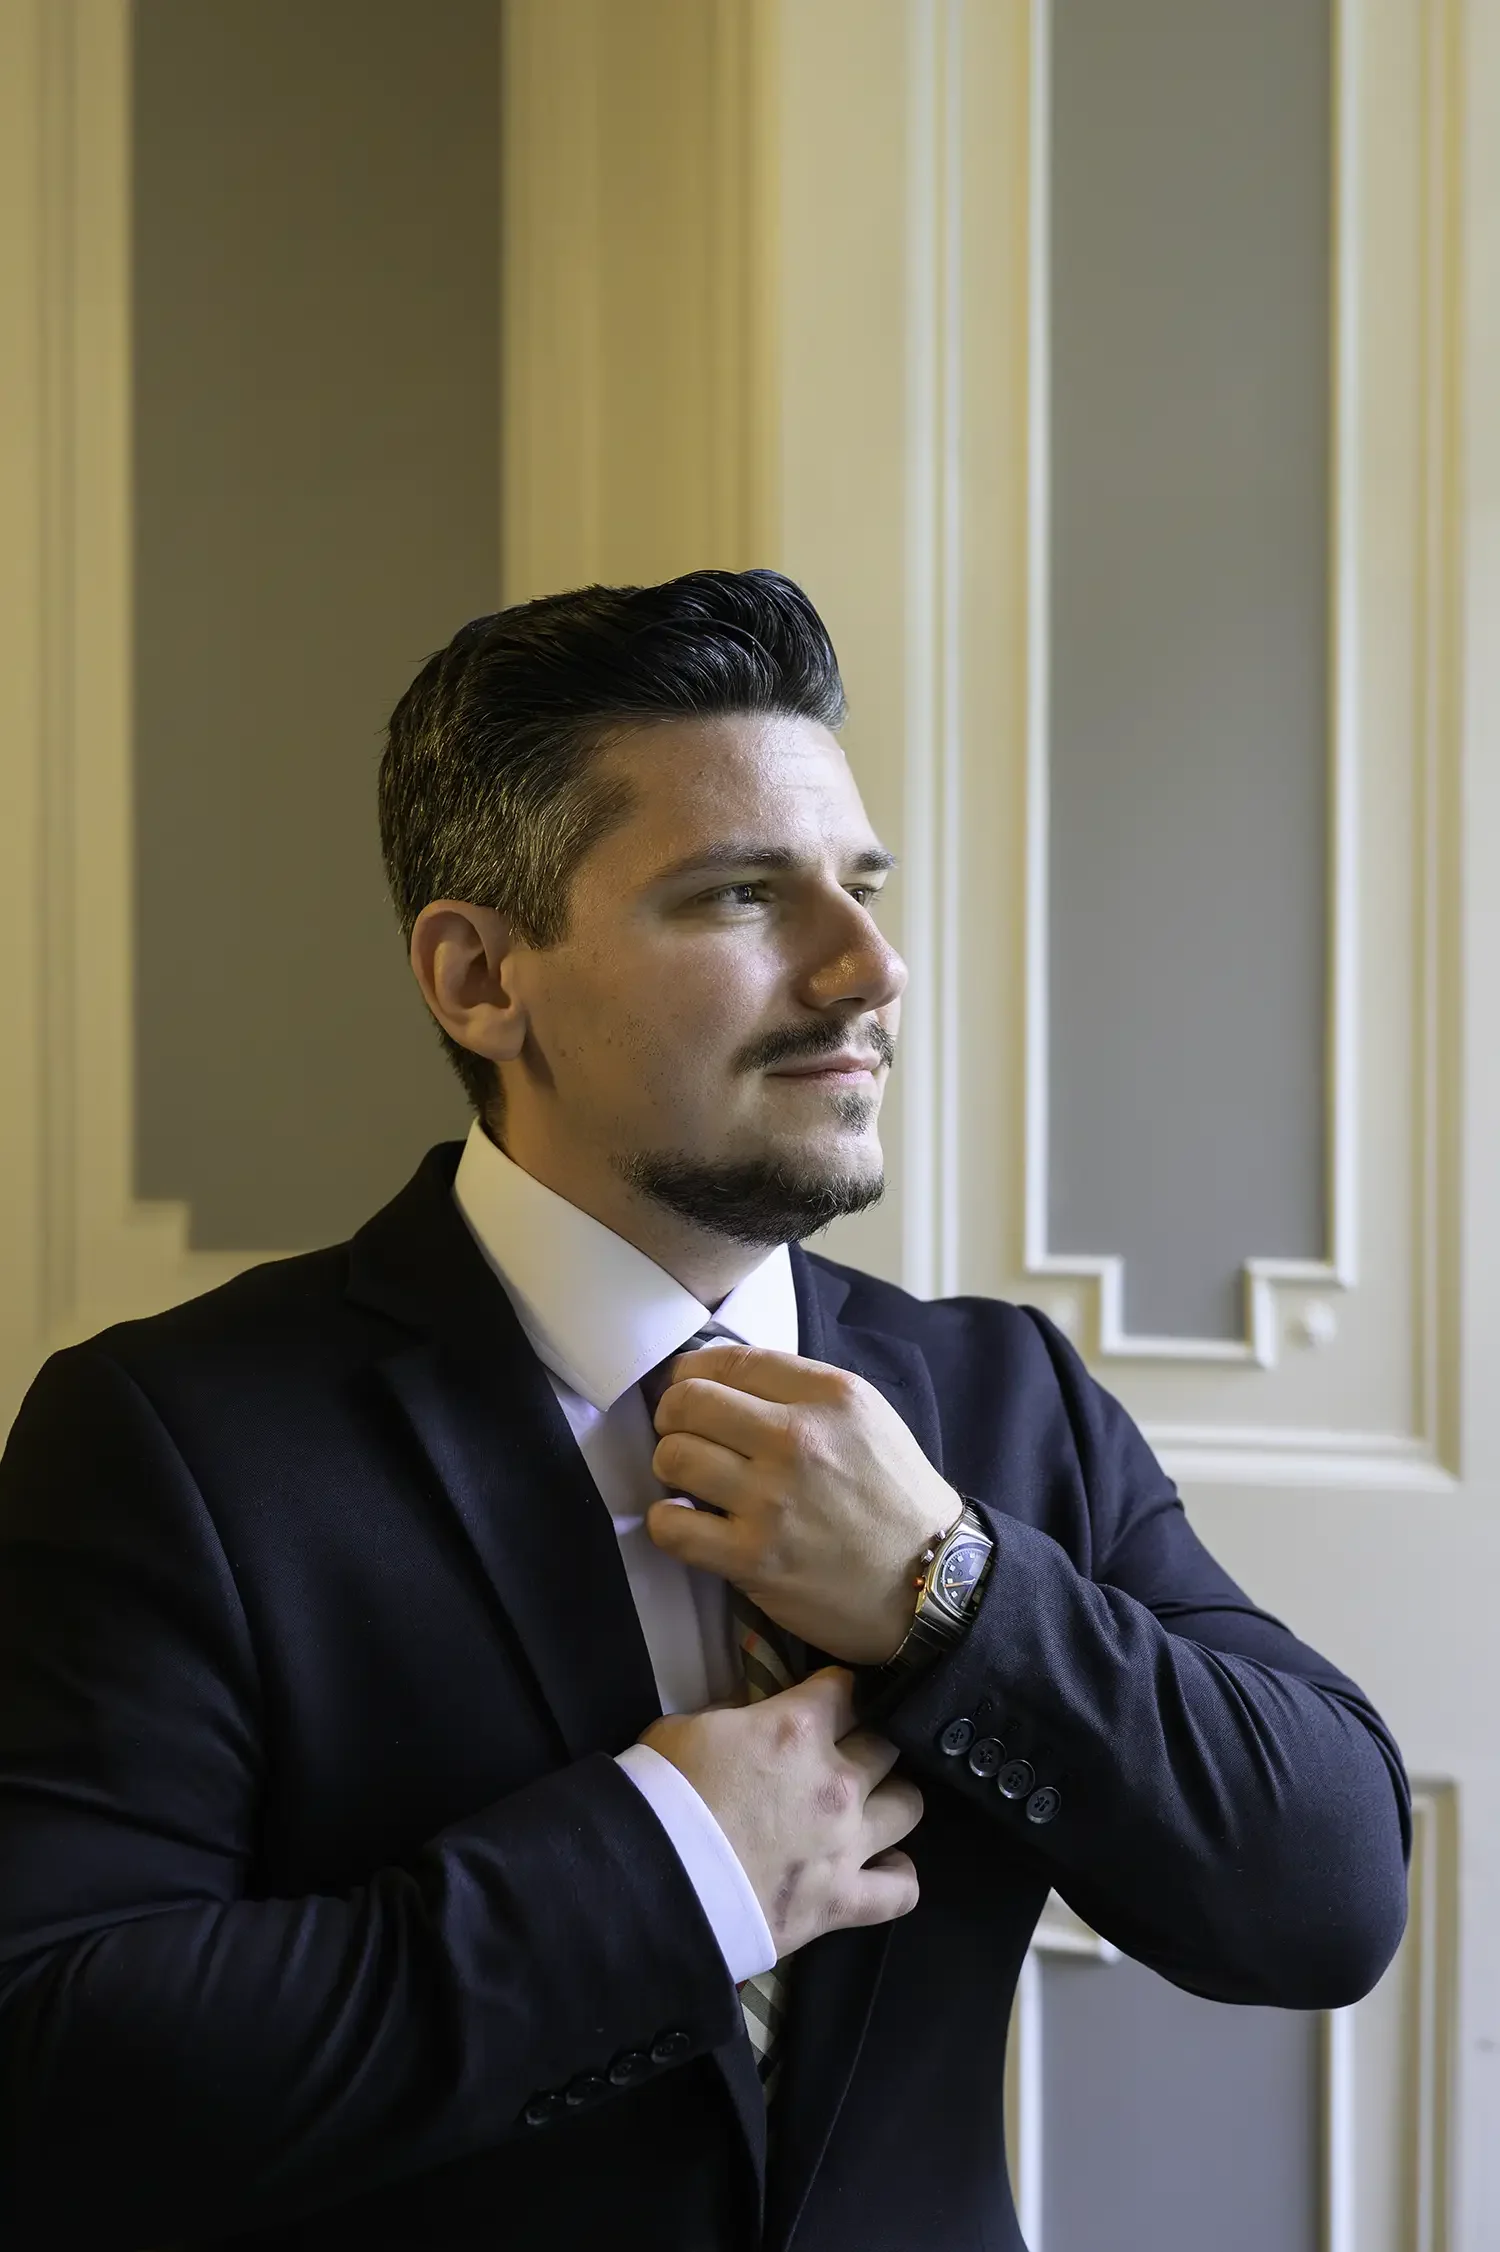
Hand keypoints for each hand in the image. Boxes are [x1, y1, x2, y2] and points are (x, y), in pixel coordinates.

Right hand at [638, 1667, 922, 1959]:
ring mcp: (847, 1844)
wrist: (653, 1884)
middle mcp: (837, 1781)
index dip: (838, 1691)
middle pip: (888, 1744)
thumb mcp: (687, 1729)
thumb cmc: (663, 1798)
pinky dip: (897, 1876)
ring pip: (909, 1806)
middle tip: (842, 1754)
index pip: (847, 1688)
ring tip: (868, 1806)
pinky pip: (902, 1889)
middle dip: (867, 1743)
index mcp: (798, 1728)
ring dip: (889, 1801)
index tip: (830, 1700)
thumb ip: (736, 1716)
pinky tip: (881, 1865)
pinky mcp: (843, 1901)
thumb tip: (756, 1720)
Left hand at [644, 1341, 964, 1664]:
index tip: (687, 1391)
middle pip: (688, 1401)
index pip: (729, 1360)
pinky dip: (668, 1523)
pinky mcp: (755, 1558)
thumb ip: (801, 1391)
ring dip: (670, 1469)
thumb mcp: (866, 1417)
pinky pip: (671, 1527)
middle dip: (673, 1416)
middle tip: (682, 1436)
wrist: (932, 1581)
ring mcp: (774, 1500)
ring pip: (673, 1456)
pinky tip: (688, 1524)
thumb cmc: (893, 1497)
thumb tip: (724, 1378)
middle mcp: (798, 1439)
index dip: (691, 1373)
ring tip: (690, 1483)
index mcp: (828, 1395)